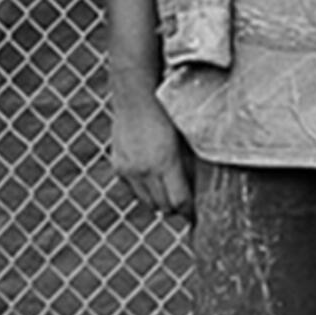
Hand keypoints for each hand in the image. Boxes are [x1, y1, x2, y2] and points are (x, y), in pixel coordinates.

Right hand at [109, 91, 195, 223]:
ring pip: (147, 201)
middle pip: (163, 206)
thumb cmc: (167, 113)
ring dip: (158, 201)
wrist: (136, 97)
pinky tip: (152, 180)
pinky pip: (134, 190)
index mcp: (165, 162)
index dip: (189, 212)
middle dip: (175, 208)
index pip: (179, 201)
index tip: (195, 217)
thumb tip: (197, 188)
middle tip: (184, 207)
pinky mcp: (118, 166)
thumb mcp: (184, 139)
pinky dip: (143, 190)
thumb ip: (189, 165)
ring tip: (169, 196)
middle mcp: (145, 169)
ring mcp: (129, 169)